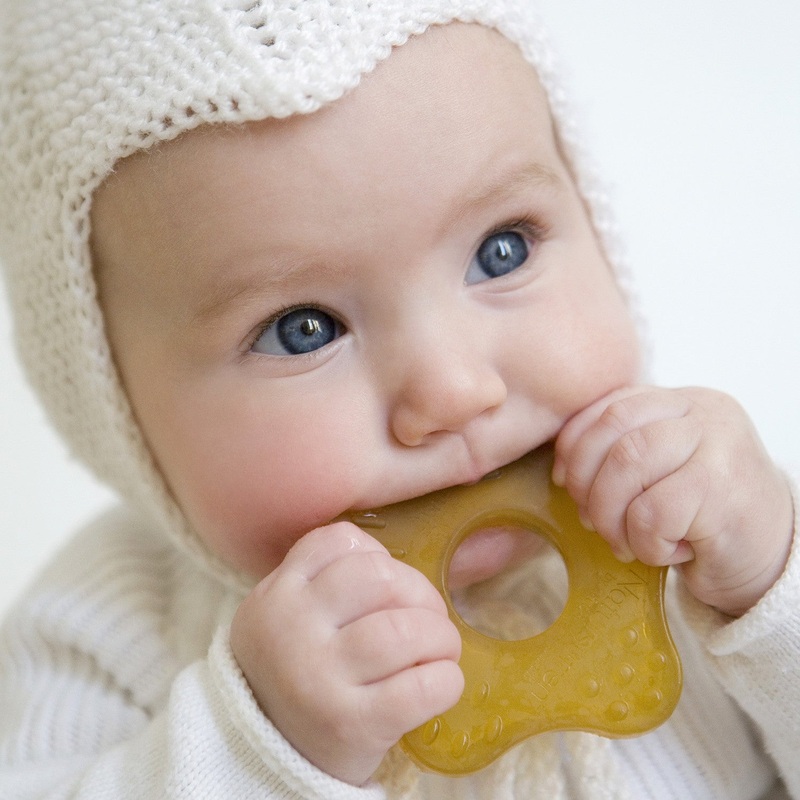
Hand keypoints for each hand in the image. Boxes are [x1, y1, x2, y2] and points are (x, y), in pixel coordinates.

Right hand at [229, 522, 463, 785]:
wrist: (266, 756)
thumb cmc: (297, 670)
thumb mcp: (289, 614)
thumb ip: (330, 579)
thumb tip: (420, 563)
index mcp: (277, 593)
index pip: (341, 541)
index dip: (381, 555)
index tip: (390, 587)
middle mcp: (292, 629)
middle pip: (380, 578)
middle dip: (421, 593)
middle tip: (429, 619)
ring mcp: (319, 678)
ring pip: (404, 630)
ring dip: (442, 637)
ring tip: (442, 651)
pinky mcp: (351, 725)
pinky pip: (420, 688)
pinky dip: (446, 680)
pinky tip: (442, 683)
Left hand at [553, 386, 793, 616]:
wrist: (771, 558)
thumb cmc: (701, 517)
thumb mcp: (661, 471)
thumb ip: (621, 453)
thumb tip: (562, 469)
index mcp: (681, 402)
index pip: (609, 405)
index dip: (574, 444)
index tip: (563, 480)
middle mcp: (702, 412)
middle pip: (613, 431)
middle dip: (586, 482)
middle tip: (591, 520)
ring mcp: (717, 445)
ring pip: (627, 465)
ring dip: (610, 515)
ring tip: (624, 541)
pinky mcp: (722, 490)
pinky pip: (652, 513)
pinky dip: (644, 542)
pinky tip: (666, 552)